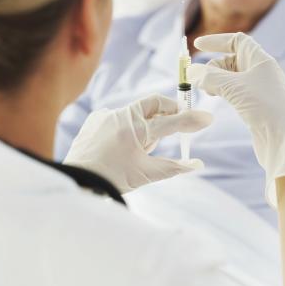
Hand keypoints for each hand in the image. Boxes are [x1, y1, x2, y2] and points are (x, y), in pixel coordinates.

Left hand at [64, 94, 211, 192]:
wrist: (77, 182)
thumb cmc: (111, 179)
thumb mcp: (145, 174)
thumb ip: (173, 167)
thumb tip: (197, 164)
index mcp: (135, 130)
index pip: (171, 122)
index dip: (191, 120)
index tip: (207, 117)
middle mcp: (120, 116)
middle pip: (155, 103)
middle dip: (169, 110)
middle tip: (178, 121)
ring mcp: (106, 115)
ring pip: (136, 114)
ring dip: (145, 125)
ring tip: (138, 148)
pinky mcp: (95, 118)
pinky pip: (117, 118)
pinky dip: (125, 128)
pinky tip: (118, 145)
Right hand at [187, 32, 284, 206]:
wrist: (283, 139)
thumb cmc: (263, 107)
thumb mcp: (233, 87)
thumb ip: (209, 76)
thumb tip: (192, 71)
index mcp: (261, 60)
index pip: (237, 41)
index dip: (217, 41)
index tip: (198, 45)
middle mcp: (262, 71)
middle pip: (231, 59)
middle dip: (213, 66)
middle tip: (200, 79)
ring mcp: (259, 88)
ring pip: (231, 77)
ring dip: (215, 79)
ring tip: (207, 90)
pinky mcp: (256, 104)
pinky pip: (235, 90)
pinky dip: (222, 90)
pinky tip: (215, 96)